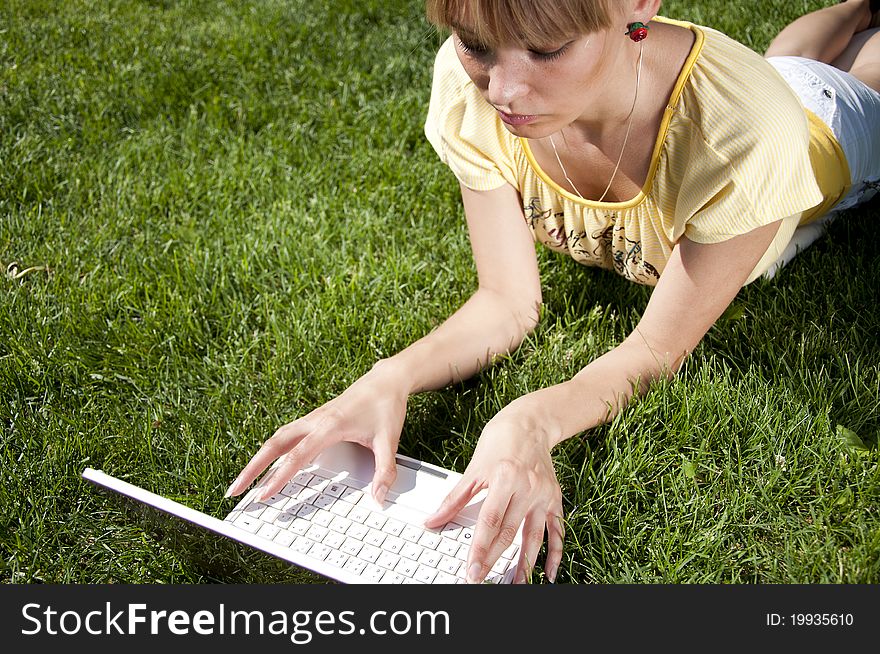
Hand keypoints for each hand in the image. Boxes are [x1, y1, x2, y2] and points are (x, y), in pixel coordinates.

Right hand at [224, 362, 408, 503]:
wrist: (387, 379)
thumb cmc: (386, 405)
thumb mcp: (389, 440)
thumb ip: (384, 470)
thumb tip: (379, 497)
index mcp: (330, 425)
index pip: (297, 456)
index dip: (278, 477)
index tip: (262, 494)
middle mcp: (315, 420)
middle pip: (274, 444)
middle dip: (252, 467)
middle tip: (234, 490)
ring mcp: (313, 418)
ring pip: (277, 438)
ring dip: (258, 458)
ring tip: (243, 480)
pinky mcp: (315, 419)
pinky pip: (286, 435)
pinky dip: (272, 450)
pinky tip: (268, 462)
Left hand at [424, 399, 564, 583]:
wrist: (531, 423)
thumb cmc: (500, 440)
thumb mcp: (474, 467)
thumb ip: (454, 498)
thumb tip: (433, 520)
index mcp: (504, 478)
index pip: (490, 522)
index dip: (479, 549)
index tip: (471, 569)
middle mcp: (527, 488)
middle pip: (509, 533)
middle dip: (494, 560)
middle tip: (481, 580)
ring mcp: (543, 495)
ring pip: (534, 536)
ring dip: (525, 564)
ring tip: (515, 584)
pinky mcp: (555, 498)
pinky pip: (556, 529)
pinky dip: (555, 552)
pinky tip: (549, 572)